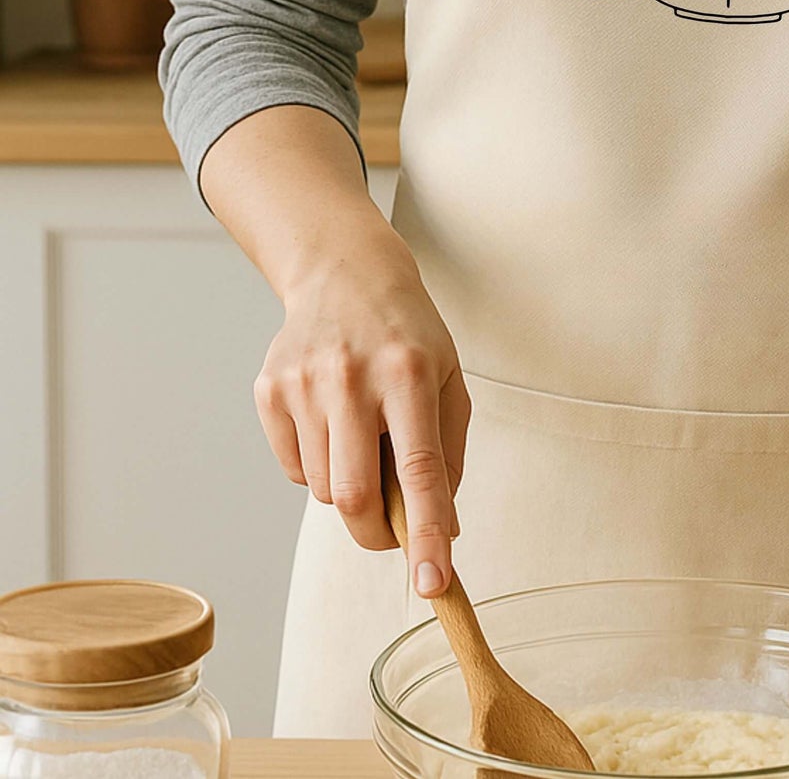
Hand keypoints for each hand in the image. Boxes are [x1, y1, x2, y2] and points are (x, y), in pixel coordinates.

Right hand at [252, 219, 470, 598]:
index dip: (427, 534)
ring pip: (322, 489)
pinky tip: (332, 423)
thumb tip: (445, 529)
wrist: (345, 273)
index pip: (420, 472)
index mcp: (409, 375)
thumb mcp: (449, 378)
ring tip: (364, 438)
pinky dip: (316, 466)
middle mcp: (352, 379)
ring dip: (348, 489)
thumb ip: (448, 454)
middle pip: (354, 497)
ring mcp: (304, 384)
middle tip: (392, 531)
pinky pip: (293, 468)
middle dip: (376, 533)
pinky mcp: (269, 390)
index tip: (434, 585)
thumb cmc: (408, 333)